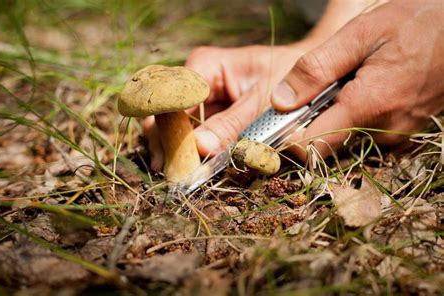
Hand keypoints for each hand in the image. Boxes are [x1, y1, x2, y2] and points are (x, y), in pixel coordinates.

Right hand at [144, 44, 310, 169]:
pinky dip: (197, 158)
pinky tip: (199, 173)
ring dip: (181, 156)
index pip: (173, 98)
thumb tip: (200, 148)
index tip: (175, 159)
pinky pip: (195, 142)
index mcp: (205, 66)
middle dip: (171, 146)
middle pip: (168, 118)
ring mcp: (200, 105)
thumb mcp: (262, 103)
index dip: (169, 129)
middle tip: (176, 176)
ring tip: (185, 178)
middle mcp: (195, 84)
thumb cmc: (289, 79)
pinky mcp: (210, 122)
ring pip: (177, 133)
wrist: (310, 79)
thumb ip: (233, 125)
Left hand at [271, 0, 443, 160]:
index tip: (272, 125)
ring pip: (342, 139)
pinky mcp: (402, 132)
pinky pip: (362, 133)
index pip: (311, 147)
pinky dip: (350, 116)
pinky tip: (359, 90)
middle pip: (323, 145)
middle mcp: (383, 130)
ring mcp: (395, 135)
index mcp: (369, 106)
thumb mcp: (360, 35)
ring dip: (330, 117)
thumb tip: (279, 102)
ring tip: (344, 83)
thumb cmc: (418, 24)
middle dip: (307, 123)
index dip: (285, 140)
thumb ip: (316, 69)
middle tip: (312, 91)